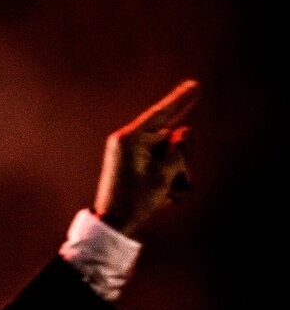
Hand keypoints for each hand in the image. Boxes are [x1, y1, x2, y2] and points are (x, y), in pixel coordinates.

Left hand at [93, 79, 199, 235]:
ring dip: (175, 173)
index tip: (194, 85)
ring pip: (165, 154)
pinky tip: (167, 197)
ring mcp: (128, 154)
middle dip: (181, 161)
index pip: (160, 114)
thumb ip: (179, 150)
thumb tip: (185, 130)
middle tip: (183, 185)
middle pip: (167, 140)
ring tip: (174, 195)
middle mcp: (127, 142)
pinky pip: (155, 164)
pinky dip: (165, 178)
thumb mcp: (165, 175)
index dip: (180, 101)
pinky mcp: (131, 165)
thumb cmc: (136, 200)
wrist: (114, 224)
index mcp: (130, 139)